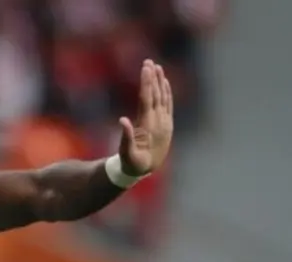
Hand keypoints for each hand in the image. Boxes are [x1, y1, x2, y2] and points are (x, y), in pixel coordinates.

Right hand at [118, 59, 173, 176]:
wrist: (146, 170)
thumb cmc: (133, 162)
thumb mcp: (127, 153)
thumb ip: (126, 137)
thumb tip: (122, 120)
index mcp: (148, 124)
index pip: (147, 98)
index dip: (146, 82)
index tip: (145, 68)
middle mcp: (158, 121)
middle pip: (156, 94)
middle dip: (153, 77)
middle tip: (149, 61)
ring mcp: (164, 122)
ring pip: (163, 97)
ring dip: (160, 81)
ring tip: (157, 67)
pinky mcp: (167, 124)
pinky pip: (168, 104)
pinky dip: (167, 92)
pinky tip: (164, 82)